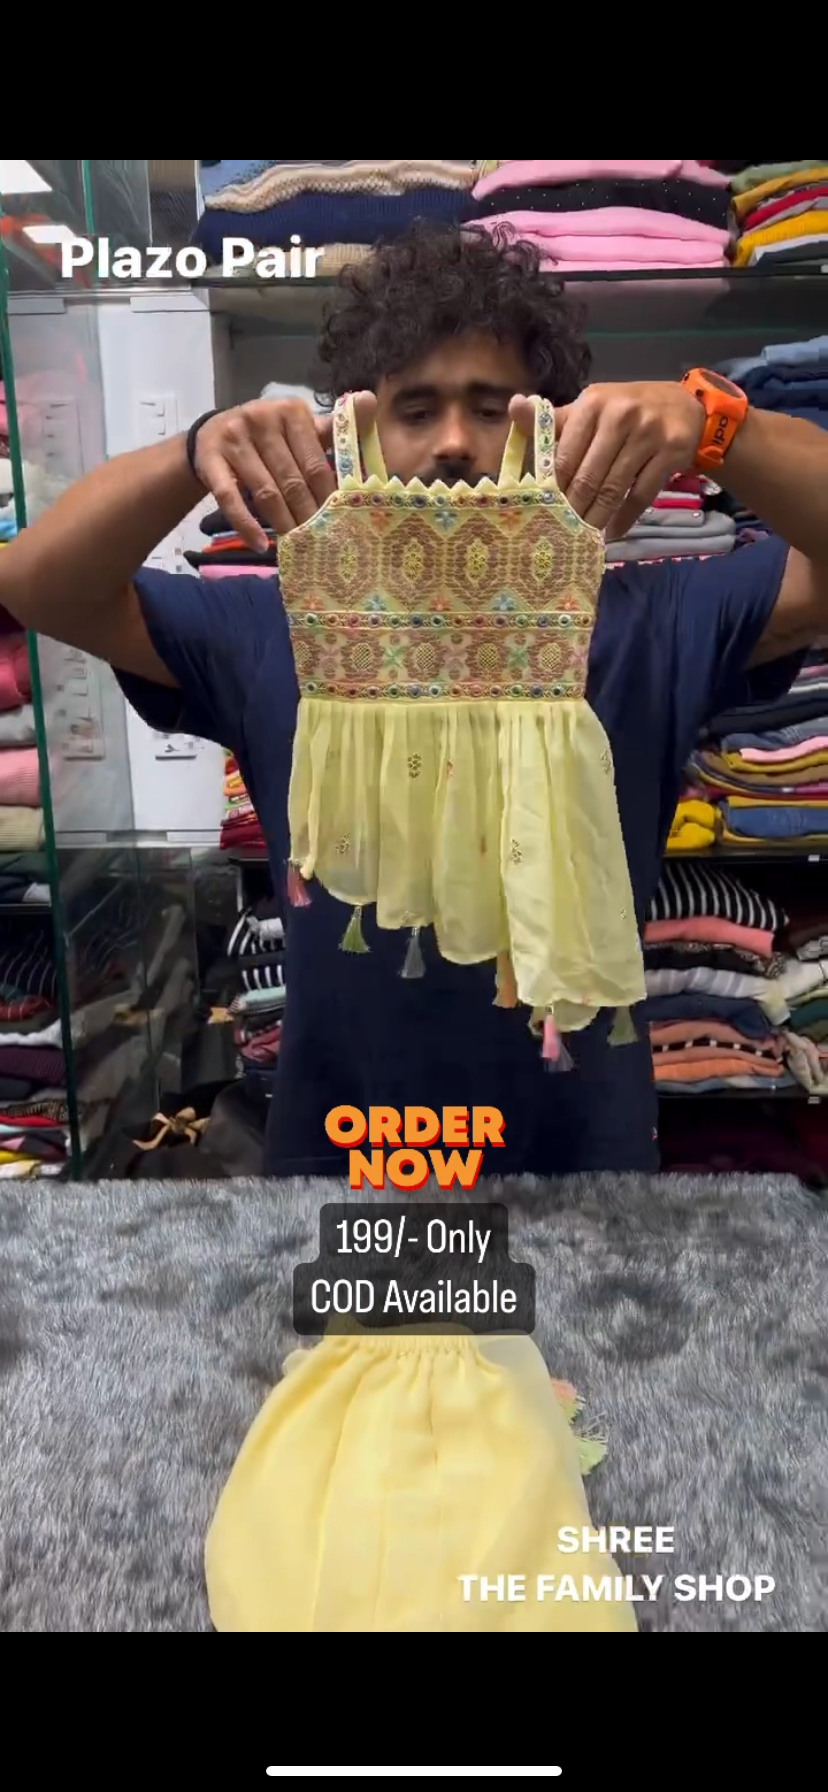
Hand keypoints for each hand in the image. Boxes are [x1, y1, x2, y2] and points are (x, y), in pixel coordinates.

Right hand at [192, 392, 377, 551]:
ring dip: (282, 523)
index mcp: (291, 411)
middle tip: (321, 542)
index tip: (339, 522)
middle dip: (308, 514)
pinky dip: (246, 524)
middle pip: (292, 479)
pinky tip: (259, 544)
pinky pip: (230, 498)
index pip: (316, 461)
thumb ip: (332, 428)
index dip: (328, 495)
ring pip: (265, 491)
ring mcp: (233, 438)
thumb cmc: (268, 436)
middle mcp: (261, 419)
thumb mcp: (298, 428)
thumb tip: (369, 401)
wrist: (211, 435)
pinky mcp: (210, 459)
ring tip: (296, 546)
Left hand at [509, 383, 704, 539]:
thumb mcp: (590, 409)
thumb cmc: (625, 410)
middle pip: (588, 477)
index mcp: (592, 404)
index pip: (564, 456)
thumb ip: (552, 419)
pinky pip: (641, 495)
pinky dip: (625, 518)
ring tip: (585, 537)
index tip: (546, 511)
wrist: (684, 405)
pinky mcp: (671, 452)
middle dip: (573, 509)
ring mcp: (648, 433)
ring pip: (613, 489)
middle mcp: (620, 415)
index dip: (553, 489)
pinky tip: (613, 531)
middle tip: (563, 532)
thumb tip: (513, 406)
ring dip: (597, 518)